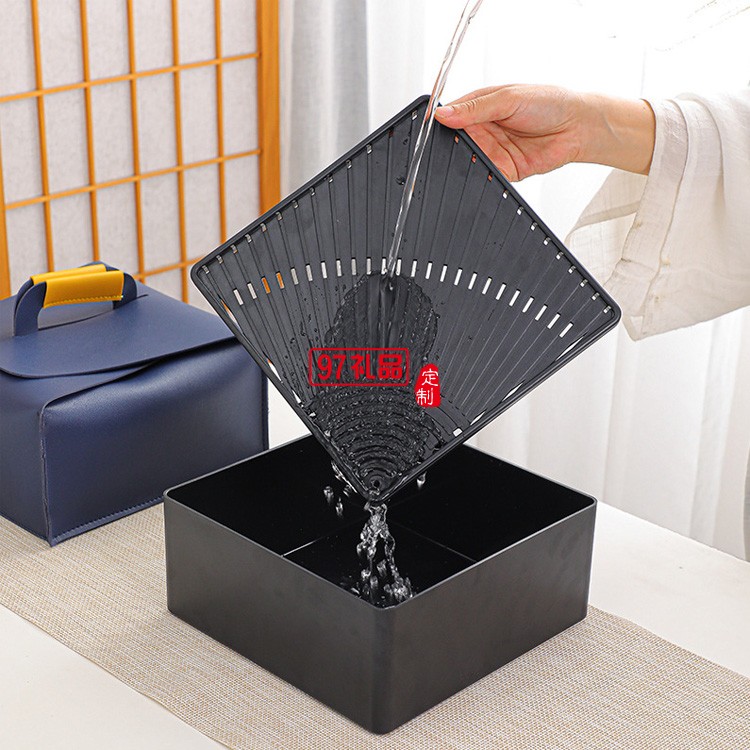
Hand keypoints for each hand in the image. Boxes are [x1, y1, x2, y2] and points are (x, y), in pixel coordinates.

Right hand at [435, 84, 654, 180]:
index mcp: (479, 107)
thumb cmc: (549, 103)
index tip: (433, 130)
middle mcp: (482, 130)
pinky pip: (485, 177)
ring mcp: (491, 151)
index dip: (440, 124)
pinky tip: (483, 172)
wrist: (577, 127)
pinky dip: (482, 178)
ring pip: (468, 162)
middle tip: (452, 147)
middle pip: (455, 143)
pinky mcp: (502, 171)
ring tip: (470, 158)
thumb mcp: (508, 98)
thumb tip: (443, 114)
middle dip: (451, 147)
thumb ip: (476, 108)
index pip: (450, 117)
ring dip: (466, 163)